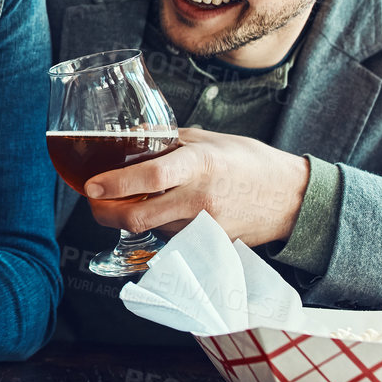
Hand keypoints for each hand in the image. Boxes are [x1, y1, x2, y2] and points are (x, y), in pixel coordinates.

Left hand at [80, 127, 311, 246]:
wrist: (291, 198)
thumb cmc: (249, 163)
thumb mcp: (209, 140)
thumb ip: (170, 139)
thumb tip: (132, 136)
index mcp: (200, 164)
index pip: (151, 177)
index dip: (115, 183)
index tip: (90, 185)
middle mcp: (200, 198)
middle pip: (139, 215)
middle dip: (106, 213)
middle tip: (93, 202)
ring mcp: (205, 226)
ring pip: (152, 228)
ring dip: (132, 218)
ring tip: (128, 200)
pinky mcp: (210, 245)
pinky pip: (171, 239)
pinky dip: (158, 227)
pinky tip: (161, 214)